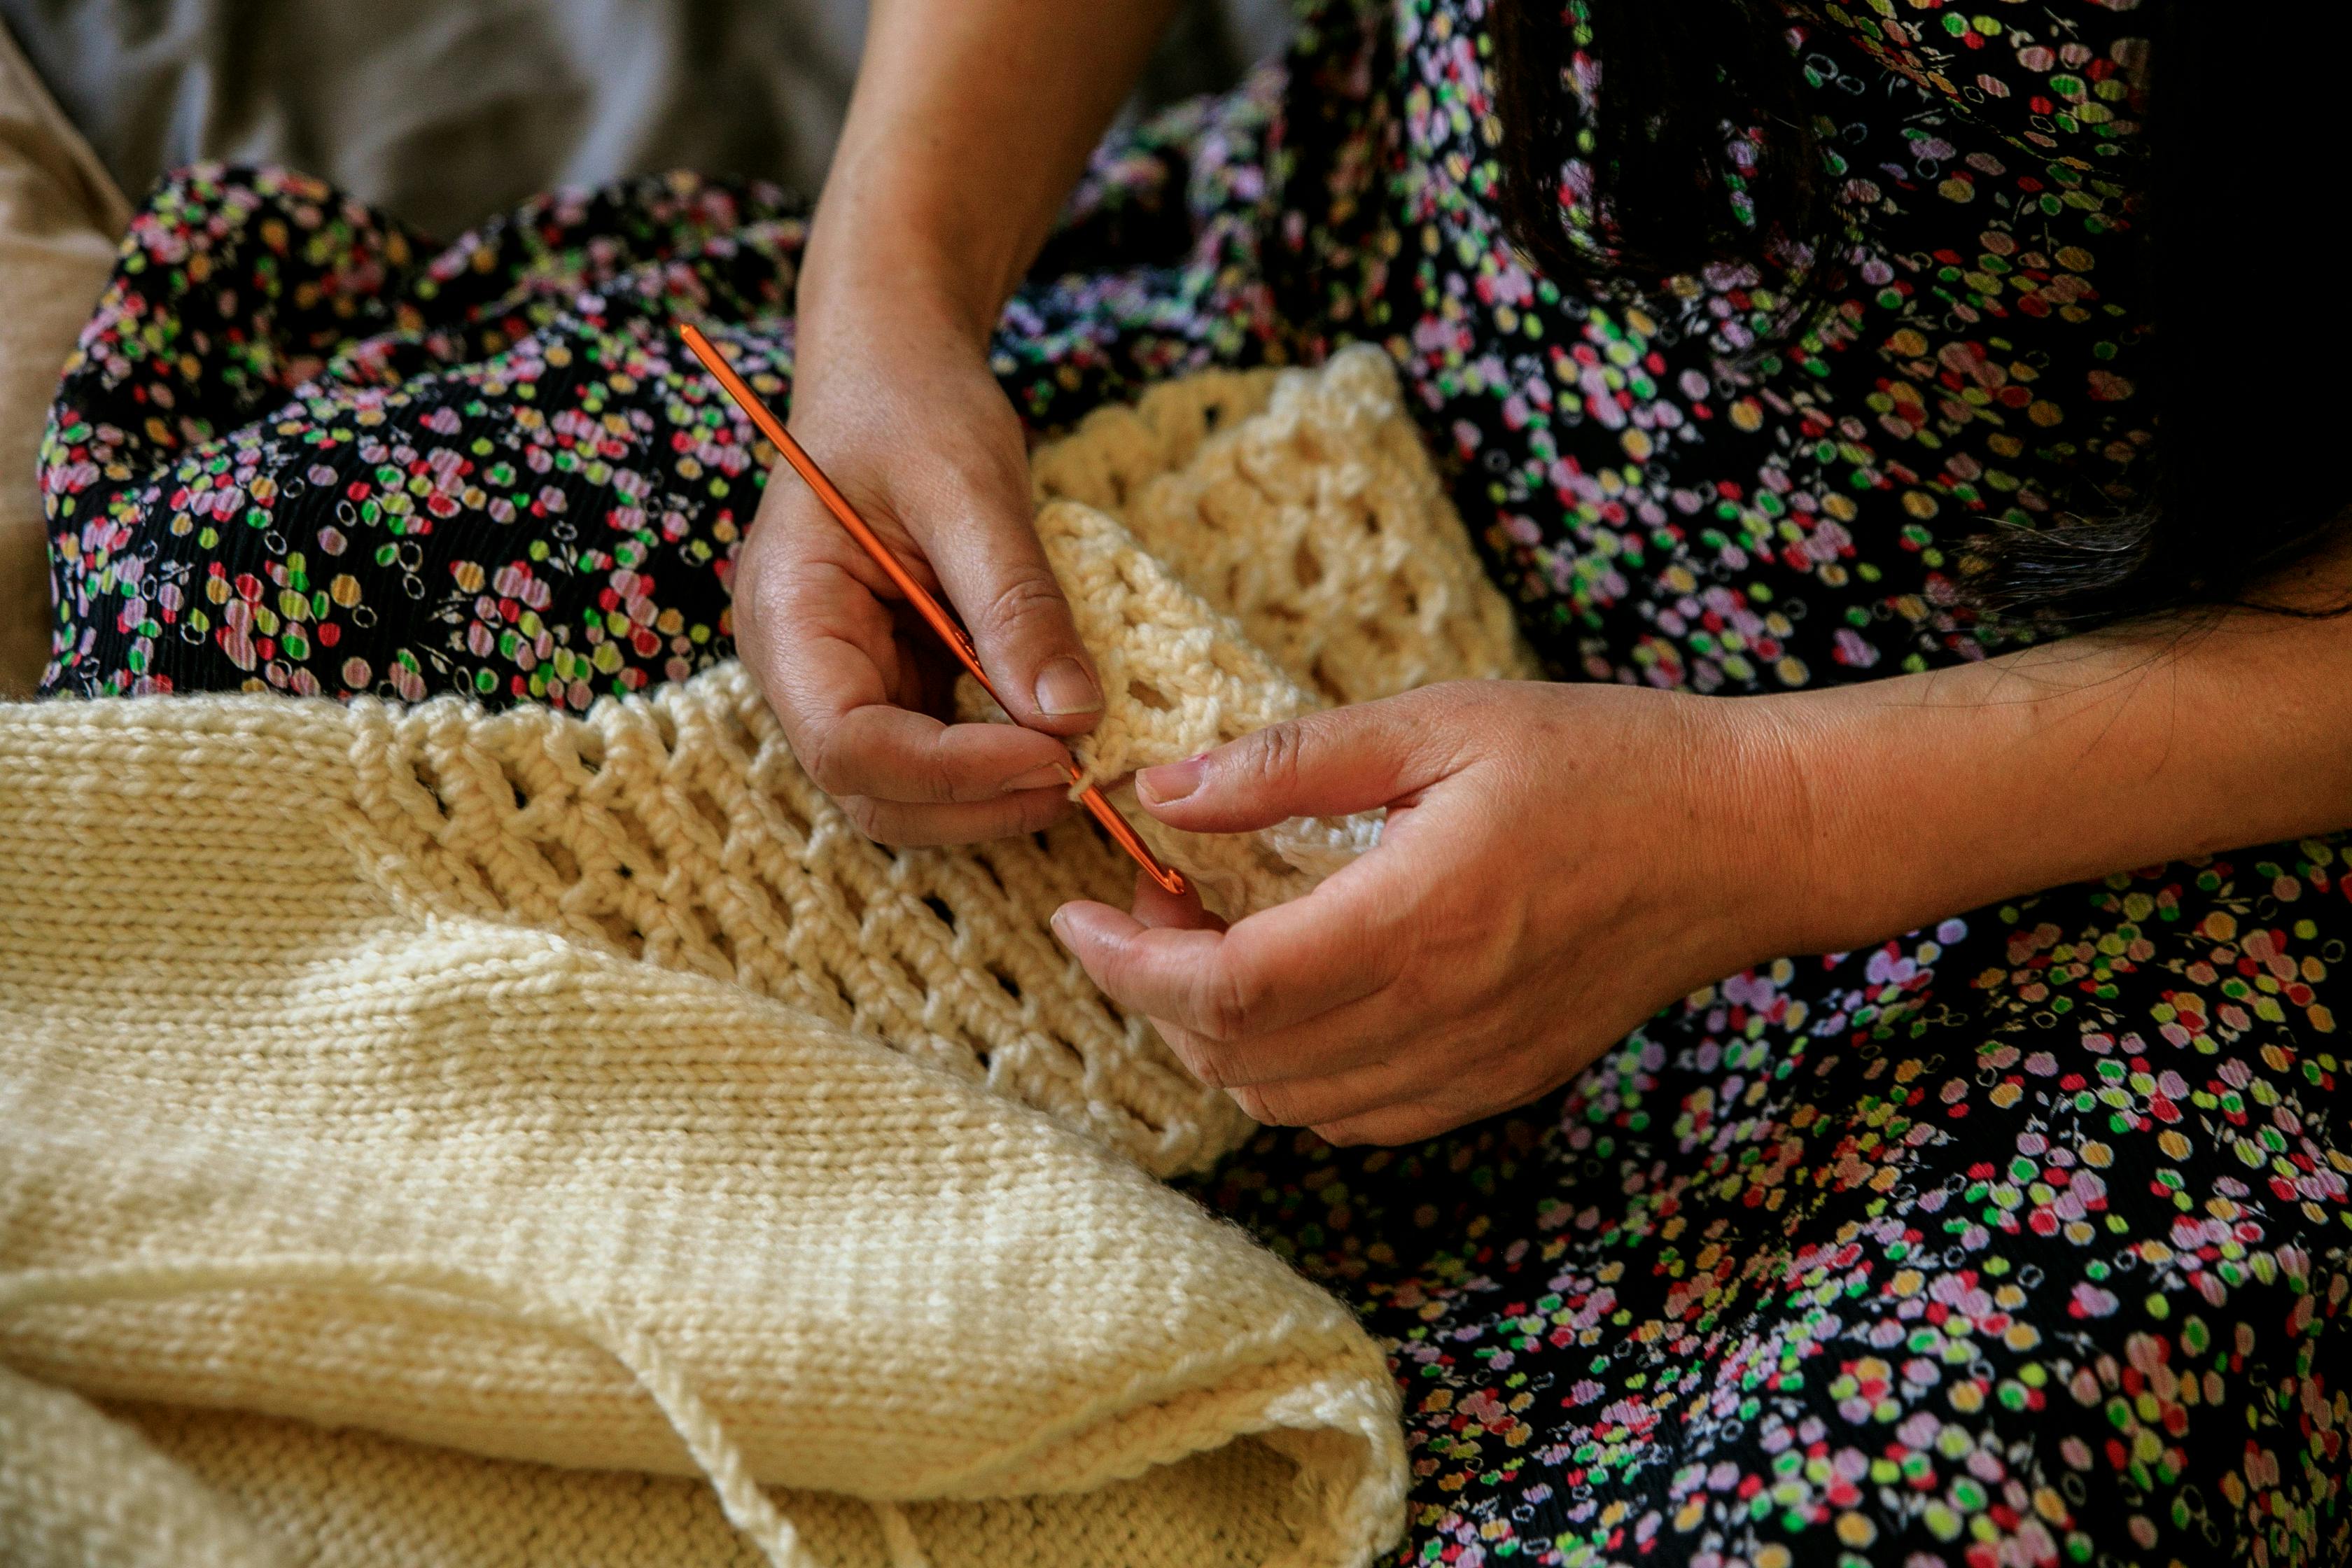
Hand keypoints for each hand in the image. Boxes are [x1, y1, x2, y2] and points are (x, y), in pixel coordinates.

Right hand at [730, 274, 1103, 845]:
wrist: (896, 368)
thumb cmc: (914, 405)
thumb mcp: (972, 490)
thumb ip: (1016, 606)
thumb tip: (1071, 717)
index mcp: (787, 614)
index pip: (846, 744)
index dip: (951, 770)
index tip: (1052, 753)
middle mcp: (800, 668)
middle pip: (872, 792)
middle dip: (977, 801)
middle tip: (1083, 775)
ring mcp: (844, 682)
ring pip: (906, 794)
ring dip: (993, 798)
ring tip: (1083, 766)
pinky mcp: (893, 683)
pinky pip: (940, 755)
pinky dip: (1001, 766)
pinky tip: (1062, 741)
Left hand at [1049, 680, 1813, 1143]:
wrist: (1745, 840)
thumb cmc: (1603, 761)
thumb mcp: (1440, 723)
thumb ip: (1292, 762)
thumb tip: (1163, 791)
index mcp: (1416, 921)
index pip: (1226, 989)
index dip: (1129, 963)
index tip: (1080, 910)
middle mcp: (1437, 1017)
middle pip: (1240, 1058)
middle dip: (1155, 993)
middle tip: (1140, 906)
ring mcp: (1469, 1066)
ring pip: (1288, 1103)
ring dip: (1216, 1039)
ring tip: (1206, 944)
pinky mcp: (1497, 1080)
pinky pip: (1356, 1117)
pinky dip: (1290, 1075)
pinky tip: (1292, 997)